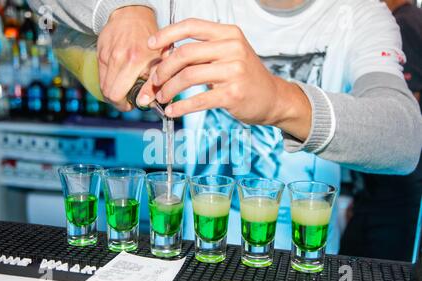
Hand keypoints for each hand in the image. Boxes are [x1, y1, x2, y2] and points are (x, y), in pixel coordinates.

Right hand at [97, 6, 160, 110]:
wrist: (132, 16)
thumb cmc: (150, 39)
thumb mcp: (160, 59)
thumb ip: (155, 82)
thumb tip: (147, 103)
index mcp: (134, 61)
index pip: (118, 94)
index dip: (124, 105)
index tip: (132, 105)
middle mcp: (118, 59)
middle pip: (109, 94)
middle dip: (118, 102)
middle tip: (128, 100)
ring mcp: (107, 56)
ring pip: (103, 87)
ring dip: (113, 92)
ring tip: (125, 88)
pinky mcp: (100, 54)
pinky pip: (101, 76)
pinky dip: (109, 81)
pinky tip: (119, 77)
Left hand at [139, 18, 311, 140]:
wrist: (272, 98)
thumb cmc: (245, 77)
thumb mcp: (228, 55)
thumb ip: (201, 53)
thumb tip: (164, 59)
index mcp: (228, 34)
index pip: (191, 26)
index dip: (167, 34)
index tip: (151, 46)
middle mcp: (232, 48)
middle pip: (184, 53)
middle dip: (163, 70)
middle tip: (154, 82)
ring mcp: (234, 71)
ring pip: (188, 76)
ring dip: (168, 89)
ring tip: (161, 98)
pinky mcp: (232, 94)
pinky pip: (198, 99)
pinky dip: (181, 107)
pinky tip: (172, 111)